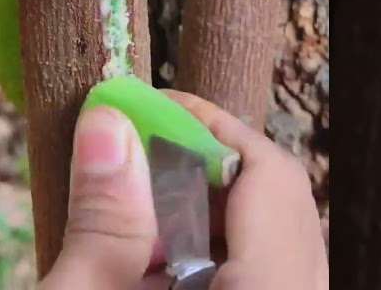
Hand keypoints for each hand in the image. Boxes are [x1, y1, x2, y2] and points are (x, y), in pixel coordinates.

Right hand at [39, 91, 325, 289]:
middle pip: (276, 207)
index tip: (148, 108)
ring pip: (269, 245)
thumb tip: (109, 123)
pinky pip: (261, 276)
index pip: (269, 176)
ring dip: (201, 218)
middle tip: (132, 153)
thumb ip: (105, 215)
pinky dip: (210, 258)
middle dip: (200, 171)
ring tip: (133, 219)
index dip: (209, 127)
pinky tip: (154, 267)